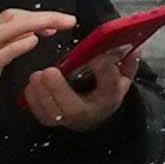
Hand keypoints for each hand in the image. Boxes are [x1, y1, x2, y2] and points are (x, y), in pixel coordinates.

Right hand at [0, 8, 76, 148]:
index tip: (54, 24)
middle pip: (9, 18)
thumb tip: (18, 44)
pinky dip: (16, 46)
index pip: (7, 20)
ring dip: (34, 24)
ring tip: (57, 25)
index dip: (33, 17)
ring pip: (3, 31)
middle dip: (41, 16)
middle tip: (68, 20)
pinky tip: (33, 41)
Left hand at [25, 22, 144, 132]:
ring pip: (52, 112)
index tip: (98, 55)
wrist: (95, 116)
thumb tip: (132, 43)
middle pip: (73, 106)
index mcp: (110, 96)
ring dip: (41, 93)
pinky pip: (39, 112)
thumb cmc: (106, 91)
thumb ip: (127, 60)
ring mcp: (68, 119)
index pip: (110, 83)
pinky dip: (33, 98)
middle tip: (49, 71)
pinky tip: (32, 84)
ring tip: (37, 76)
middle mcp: (89, 111)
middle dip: (58, 89)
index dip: (104, 69)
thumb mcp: (122, 76)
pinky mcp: (51, 120)